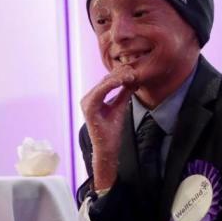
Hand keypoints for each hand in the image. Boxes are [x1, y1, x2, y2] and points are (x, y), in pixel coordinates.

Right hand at [80, 67, 137, 190]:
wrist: (107, 148)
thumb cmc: (111, 131)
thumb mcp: (120, 108)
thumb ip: (124, 94)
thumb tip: (133, 81)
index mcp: (93, 98)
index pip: (107, 82)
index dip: (120, 75)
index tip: (134, 72)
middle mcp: (87, 99)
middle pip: (104, 80)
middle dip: (120, 74)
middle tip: (135, 71)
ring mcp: (86, 103)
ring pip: (103, 83)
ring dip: (118, 77)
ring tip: (132, 75)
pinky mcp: (89, 108)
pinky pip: (101, 91)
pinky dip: (112, 84)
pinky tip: (123, 80)